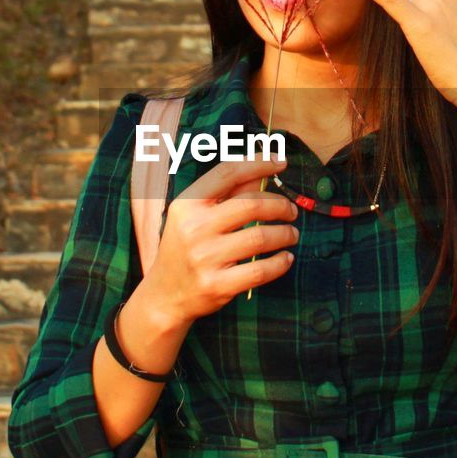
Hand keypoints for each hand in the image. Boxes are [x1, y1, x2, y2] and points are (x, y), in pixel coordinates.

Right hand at [142, 155, 299, 325]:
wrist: (164, 295)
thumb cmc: (186, 247)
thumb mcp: (195, 216)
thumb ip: (227, 193)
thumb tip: (262, 173)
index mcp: (187, 204)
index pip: (228, 173)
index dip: (258, 163)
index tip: (280, 162)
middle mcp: (194, 228)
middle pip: (251, 205)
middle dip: (280, 205)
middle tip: (291, 210)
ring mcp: (205, 258)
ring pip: (260, 237)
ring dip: (285, 233)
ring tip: (291, 234)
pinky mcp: (217, 285)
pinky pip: (260, 270)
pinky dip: (280, 262)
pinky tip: (286, 257)